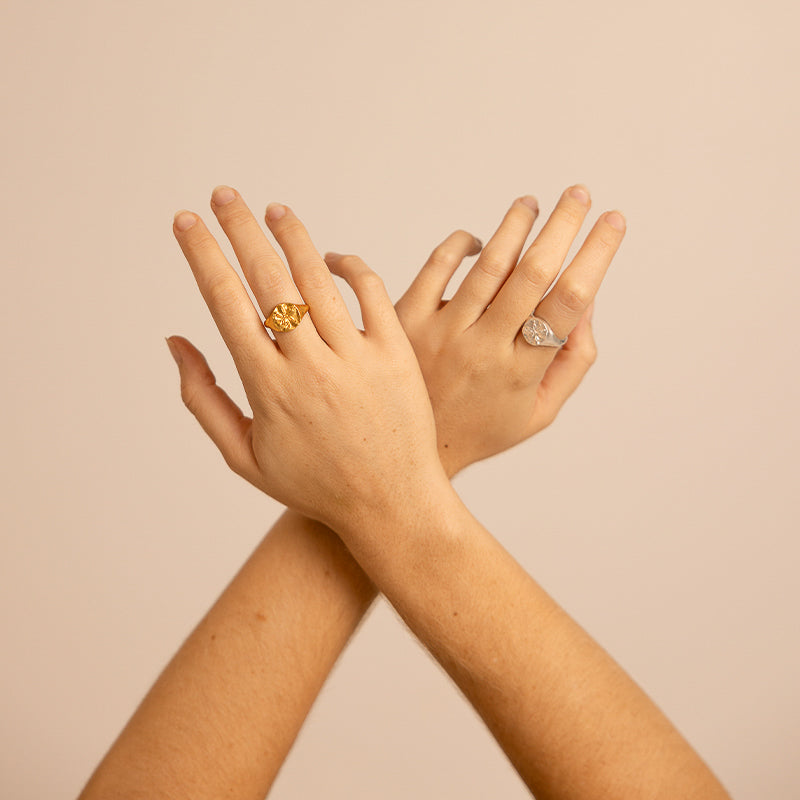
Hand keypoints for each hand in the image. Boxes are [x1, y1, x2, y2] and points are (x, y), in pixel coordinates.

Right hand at [170, 189, 444, 530]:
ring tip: (274, 211)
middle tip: (223, 195)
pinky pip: (371, 293)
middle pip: (267, 278)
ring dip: (292, 238)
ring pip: (317, 279)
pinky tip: (332, 258)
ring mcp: (356, 357)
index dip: (202, 255)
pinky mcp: (396, 353)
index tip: (187, 222)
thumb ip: (202, 398)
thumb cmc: (313, 485)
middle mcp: (308, 365)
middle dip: (239, 229)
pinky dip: (349, 267)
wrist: (390, 504)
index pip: (226, 302)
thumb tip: (176, 340)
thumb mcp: (243, 456)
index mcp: (266, 387)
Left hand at [382, 186, 624, 475]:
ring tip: (532, 204)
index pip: (570, 302)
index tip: (613, 220)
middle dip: (563, 225)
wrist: (407, 452)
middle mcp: (485, 349)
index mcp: (523, 372)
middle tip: (579, 193)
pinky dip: (462, 244)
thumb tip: (589, 299)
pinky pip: (438, 264)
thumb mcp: (540, 412)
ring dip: (514, 224)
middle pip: (533, 272)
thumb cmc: (483, 428)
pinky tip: (478, 241)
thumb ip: (574, 360)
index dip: (596, 255)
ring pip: (487, 263)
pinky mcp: (407, 320)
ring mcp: (443, 333)